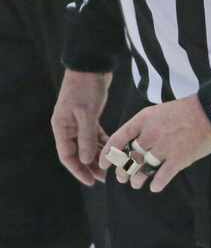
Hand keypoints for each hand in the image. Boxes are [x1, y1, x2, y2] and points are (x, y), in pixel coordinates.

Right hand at [52, 69, 111, 185]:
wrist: (92, 66)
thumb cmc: (86, 88)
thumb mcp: (86, 113)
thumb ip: (86, 137)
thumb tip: (84, 160)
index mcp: (61, 127)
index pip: (67, 156)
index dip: (78, 170)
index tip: (90, 181)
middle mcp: (67, 127)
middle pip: (78, 153)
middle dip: (90, 166)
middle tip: (106, 178)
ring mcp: (78, 121)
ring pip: (87, 145)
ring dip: (98, 156)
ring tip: (111, 167)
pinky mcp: (89, 116)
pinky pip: (95, 135)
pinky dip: (102, 143)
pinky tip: (113, 150)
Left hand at [99, 94, 210, 192]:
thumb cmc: (187, 110)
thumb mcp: (160, 111)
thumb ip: (146, 126)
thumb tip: (134, 143)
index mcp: (144, 120)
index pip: (118, 139)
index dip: (108, 154)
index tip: (104, 164)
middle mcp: (151, 135)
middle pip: (129, 159)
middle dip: (123, 172)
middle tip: (123, 178)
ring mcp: (164, 148)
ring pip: (142, 170)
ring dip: (137, 179)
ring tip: (137, 183)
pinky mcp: (179, 159)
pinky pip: (162, 177)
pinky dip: (156, 184)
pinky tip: (155, 186)